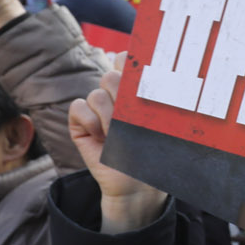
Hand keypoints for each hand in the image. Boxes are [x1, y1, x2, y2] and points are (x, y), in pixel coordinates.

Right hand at [68, 61, 165, 232]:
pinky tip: (101, 139)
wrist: (137, 184)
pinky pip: (78, 107)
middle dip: (122, 98)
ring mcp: (95, 108)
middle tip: (132, 120)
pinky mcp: (79, 123)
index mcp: (133, 90)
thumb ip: (158, 96)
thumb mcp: (160, 123)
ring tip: (118, 137)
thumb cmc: (152, 154)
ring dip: (109, 118)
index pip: (126, 60)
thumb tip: (166, 72)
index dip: (130, 66)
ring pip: (96, 95)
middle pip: (111, 76)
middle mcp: (112, 95)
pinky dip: (91, 123)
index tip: (141, 84)